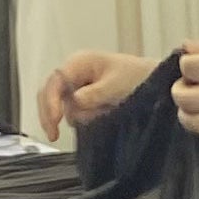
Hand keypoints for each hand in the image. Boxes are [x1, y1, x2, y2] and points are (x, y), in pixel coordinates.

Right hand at [37, 47, 156, 141]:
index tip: (56, 120)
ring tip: (103, 113)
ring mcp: (75, 86)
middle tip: (54, 136)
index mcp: (79, 62)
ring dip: (76, 117)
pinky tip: (99, 116)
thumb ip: (94, 94)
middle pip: (48, 93)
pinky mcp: (81, 100)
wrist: (150, 81)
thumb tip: (74, 102)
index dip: (51, 101)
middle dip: (50, 115)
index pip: (55, 81)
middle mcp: (73, 73)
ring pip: (60, 106)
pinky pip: (72, 113)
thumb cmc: (135, 76)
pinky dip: (82, 119)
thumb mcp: (116, 85)